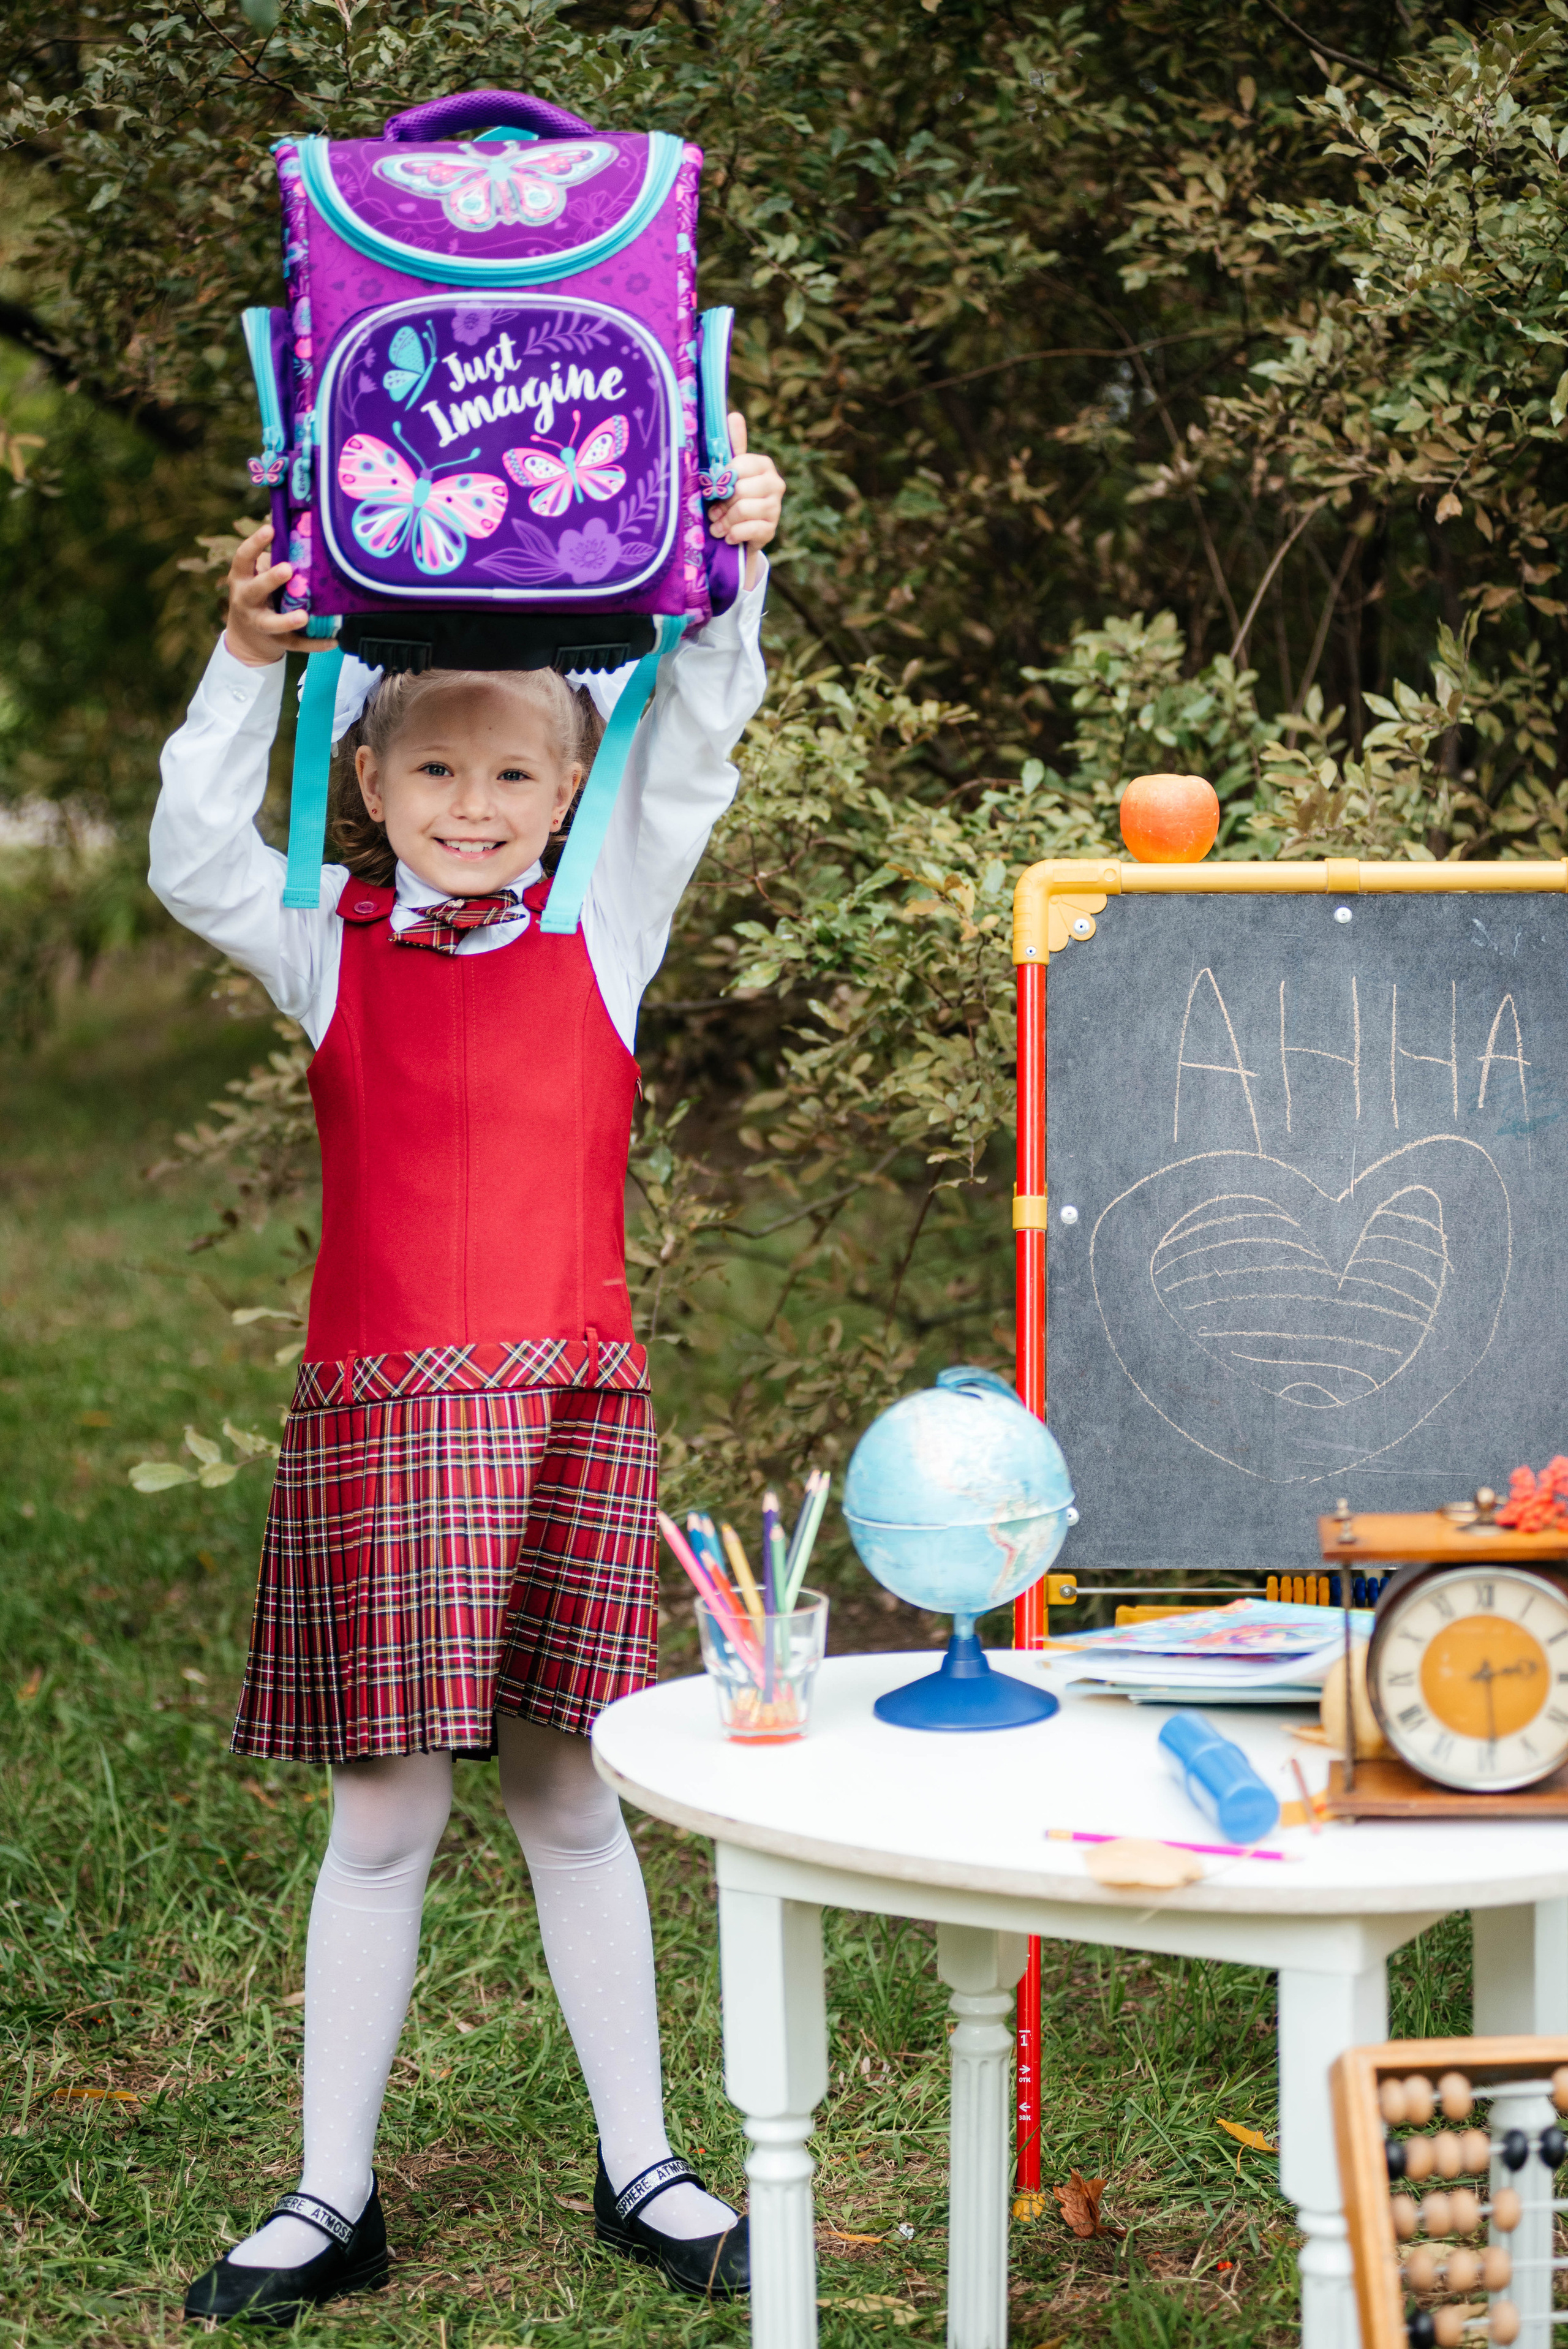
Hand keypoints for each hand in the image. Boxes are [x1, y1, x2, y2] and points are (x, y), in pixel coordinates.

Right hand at [222, 521, 313, 666]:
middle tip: (287, 569)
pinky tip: (333, 641)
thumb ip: (270, 561)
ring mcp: (260, 623)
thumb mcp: (255, 575)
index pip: (243, 558)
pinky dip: (315, 643)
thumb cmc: (258, 593)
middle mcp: (246, 600)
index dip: (254, 543)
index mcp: (241, 579)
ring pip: (271, 623)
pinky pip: (296, 644)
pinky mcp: (278, 641)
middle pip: (255, 590)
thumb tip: (299, 532)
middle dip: (270, 580)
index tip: (270, 528)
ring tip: (303, 616)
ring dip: (287, 620)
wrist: (246, 636)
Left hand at [706, 414, 785, 590]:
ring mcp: (776, 508)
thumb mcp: (729, 471)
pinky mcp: (772, 530)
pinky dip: (733, 534)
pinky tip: (729, 536)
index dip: (721, 480)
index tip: (714, 488)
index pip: (737, 466)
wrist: (739, 532)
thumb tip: (734, 415)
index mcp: (763, 464)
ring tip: (718, 526)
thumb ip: (732, 446)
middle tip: (714, 512)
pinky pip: (748, 530)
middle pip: (739, 490)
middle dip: (721, 504)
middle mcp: (775, 483)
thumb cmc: (731, 497)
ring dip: (724, 521)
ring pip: (742, 510)